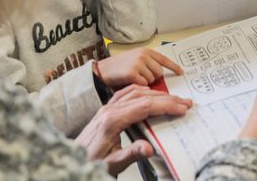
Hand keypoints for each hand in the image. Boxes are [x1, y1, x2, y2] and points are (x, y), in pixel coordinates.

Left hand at [76, 84, 191, 175]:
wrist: (71, 160)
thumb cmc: (89, 163)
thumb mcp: (112, 165)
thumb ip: (130, 155)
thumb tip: (149, 148)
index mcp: (111, 121)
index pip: (145, 107)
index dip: (166, 106)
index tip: (181, 108)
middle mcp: (108, 110)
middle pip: (143, 97)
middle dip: (166, 98)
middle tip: (184, 102)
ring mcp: (106, 108)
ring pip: (135, 92)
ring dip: (156, 93)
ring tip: (172, 98)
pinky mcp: (105, 110)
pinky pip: (125, 94)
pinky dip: (141, 91)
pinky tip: (148, 93)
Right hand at [97, 48, 183, 88]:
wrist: (101, 71)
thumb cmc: (117, 69)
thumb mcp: (134, 61)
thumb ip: (147, 65)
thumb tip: (159, 76)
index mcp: (145, 51)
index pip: (163, 59)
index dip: (173, 67)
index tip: (181, 72)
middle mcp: (143, 55)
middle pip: (159, 72)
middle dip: (153, 78)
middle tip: (141, 78)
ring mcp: (138, 63)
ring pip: (152, 79)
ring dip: (145, 83)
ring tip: (133, 79)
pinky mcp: (133, 72)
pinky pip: (144, 84)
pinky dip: (139, 86)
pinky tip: (130, 82)